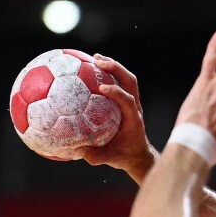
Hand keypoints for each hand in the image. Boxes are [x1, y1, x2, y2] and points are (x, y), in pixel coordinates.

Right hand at [82, 54, 155, 181]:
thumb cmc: (124, 156)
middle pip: (131, 82)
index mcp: (134, 120)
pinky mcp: (127, 102)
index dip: (117, 92)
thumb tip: (77, 150)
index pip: (129, 101)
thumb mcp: (110, 159)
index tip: (101, 87)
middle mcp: (135, 108)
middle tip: (97, 61)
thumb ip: (95, 156)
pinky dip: (108, 73)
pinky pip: (120, 83)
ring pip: (127, 78)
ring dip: (113, 66)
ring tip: (94, 57)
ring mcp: (133, 103)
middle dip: (116, 68)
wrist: (138, 155)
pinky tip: (91, 69)